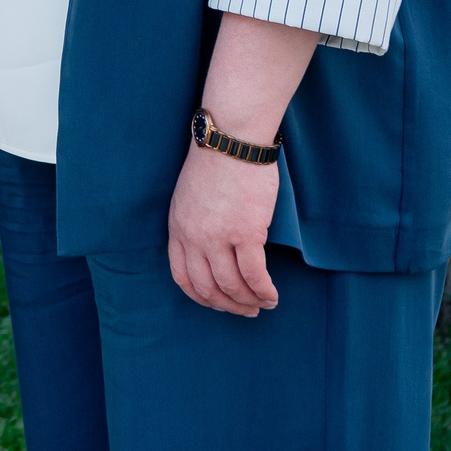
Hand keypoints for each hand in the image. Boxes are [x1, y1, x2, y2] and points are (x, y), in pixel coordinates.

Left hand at [166, 144, 281, 315]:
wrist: (231, 140)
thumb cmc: (215, 163)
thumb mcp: (188, 197)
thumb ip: (193, 225)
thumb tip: (210, 251)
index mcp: (177, 228)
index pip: (182, 277)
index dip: (202, 297)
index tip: (218, 303)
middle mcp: (194, 237)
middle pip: (207, 288)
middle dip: (228, 306)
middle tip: (246, 311)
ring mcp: (218, 237)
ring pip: (231, 286)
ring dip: (249, 302)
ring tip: (264, 303)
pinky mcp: (246, 233)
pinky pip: (254, 275)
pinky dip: (264, 291)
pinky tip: (272, 295)